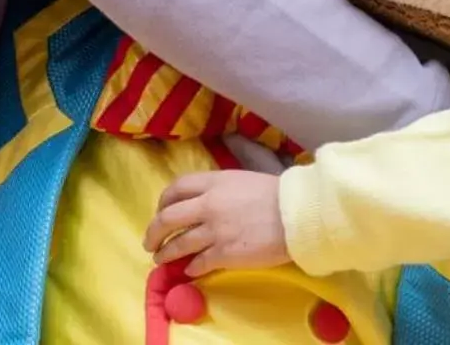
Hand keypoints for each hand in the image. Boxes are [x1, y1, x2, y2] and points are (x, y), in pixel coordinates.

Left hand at [145, 171, 289, 275]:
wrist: (298, 215)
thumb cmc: (278, 194)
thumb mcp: (244, 180)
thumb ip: (221, 189)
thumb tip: (207, 200)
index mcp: (214, 182)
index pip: (175, 188)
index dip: (163, 202)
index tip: (160, 212)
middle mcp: (208, 205)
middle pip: (167, 218)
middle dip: (153, 232)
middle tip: (150, 242)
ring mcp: (214, 231)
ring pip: (178, 244)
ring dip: (165, 253)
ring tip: (161, 259)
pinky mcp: (224, 254)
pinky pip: (198, 263)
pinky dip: (190, 267)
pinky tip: (190, 270)